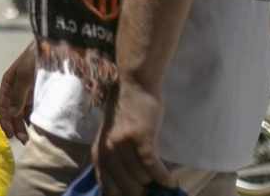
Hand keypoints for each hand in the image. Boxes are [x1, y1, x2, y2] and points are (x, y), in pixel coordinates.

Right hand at [0, 40, 35, 142]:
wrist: (58, 46)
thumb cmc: (37, 58)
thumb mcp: (25, 75)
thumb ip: (18, 95)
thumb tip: (11, 114)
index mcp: (9, 82)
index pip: (3, 105)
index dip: (5, 120)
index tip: (11, 134)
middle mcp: (17, 88)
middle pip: (12, 111)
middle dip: (16, 126)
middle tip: (24, 140)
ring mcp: (29, 90)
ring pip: (23, 112)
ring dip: (24, 124)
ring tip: (30, 137)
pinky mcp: (40, 92)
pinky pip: (34, 108)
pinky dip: (34, 118)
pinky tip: (37, 127)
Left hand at [93, 78, 174, 195]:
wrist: (133, 85)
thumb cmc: (125, 113)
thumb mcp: (112, 139)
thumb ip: (114, 162)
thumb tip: (128, 190)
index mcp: (99, 154)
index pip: (108, 190)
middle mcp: (107, 151)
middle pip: (127, 189)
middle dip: (142, 193)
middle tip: (154, 192)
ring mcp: (122, 145)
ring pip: (142, 179)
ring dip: (154, 182)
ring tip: (161, 180)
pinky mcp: (140, 138)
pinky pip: (153, 168)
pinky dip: (163, 177)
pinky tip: (170, 181)